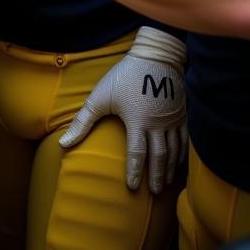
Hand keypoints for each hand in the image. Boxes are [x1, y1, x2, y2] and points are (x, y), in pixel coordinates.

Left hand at [58, 27, 187, 193]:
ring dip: (170, 169)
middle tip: (154, 193)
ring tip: (166, 184)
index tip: (132, 187)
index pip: (137, 154)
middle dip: (156, 177)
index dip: (134, 172)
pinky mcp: (183, 113)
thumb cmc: (124, 76)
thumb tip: (63, 143)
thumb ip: (83, 121)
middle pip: (159, 157)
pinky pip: (186, 139)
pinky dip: (183, 154)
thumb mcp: (100, 97)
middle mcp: (159, 124)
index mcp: (138, 121)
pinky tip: (179, 162)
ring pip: (174, 151)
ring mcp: (174, 119)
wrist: (155, 56)